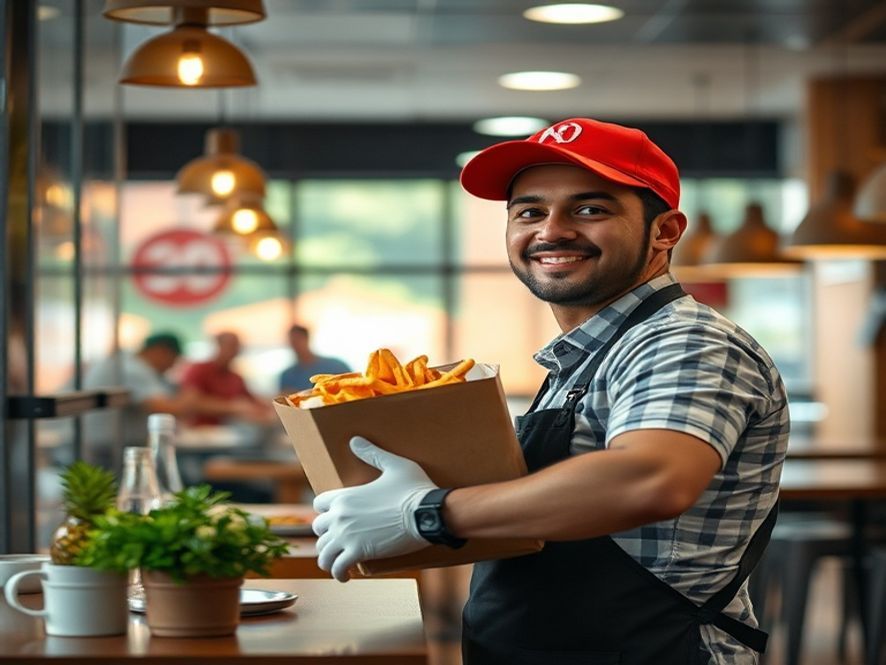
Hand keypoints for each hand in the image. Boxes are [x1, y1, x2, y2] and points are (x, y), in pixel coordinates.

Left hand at [312, 436, 437, 580]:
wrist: (427, 513)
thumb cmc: (414, 488)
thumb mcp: (394, 465)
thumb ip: (372, 454)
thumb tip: (355, 440)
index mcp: (345, 496)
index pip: (319, 504)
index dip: (325, 511)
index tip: (334, 518)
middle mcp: (340, 516)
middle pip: (318, 528)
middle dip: (326, 534)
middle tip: (338, 541)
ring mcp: (347, 536)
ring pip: (323, 551)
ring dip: (328, 557)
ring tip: (337, 563)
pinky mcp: (358, 553)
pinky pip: (337, 567)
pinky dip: (338, 573)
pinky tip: (345, 576)